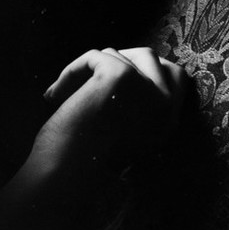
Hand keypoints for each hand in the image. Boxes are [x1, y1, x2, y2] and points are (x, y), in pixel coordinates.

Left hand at [25, 47, 189, 194]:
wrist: (67, 174)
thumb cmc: (82, 160)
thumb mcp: (123, 134)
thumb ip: (135, 105)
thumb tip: (119, 66)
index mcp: (168, 121)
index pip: (175, 74)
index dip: (141, 68)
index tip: (108, 78)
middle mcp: (165, 104)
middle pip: (147, 56)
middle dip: (114, 60)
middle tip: (86, 77)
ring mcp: (147, 88)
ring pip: (115, 54)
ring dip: (85, 70)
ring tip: (63, 94)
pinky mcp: (120, 77)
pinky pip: (93, 57)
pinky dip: (69, 73)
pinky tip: (53, 97)